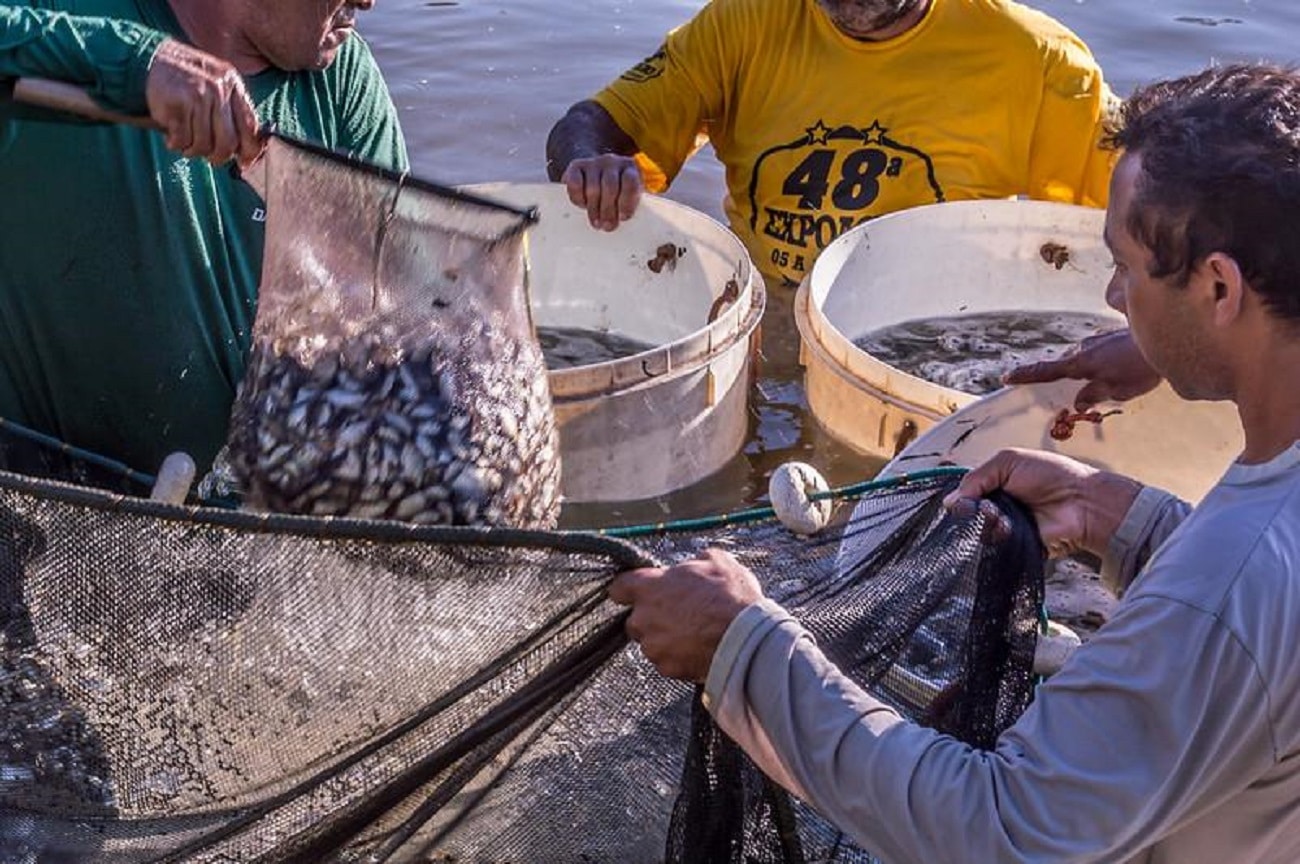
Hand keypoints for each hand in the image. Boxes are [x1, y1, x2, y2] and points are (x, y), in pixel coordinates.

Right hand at [145, 39, 262, 167]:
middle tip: (209, 156)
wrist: (148, 60)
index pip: (251, 126)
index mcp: (233, 85)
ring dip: (193, 150)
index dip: (250, 150)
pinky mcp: (177, 105)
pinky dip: (175, 144)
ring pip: (203, 145)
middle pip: (228, 142)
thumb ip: (231, 111)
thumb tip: (246, 152)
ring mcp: (198, 96)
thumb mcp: (215, 84)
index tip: (243, 162)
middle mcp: (219, 89)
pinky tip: (172, 136)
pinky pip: (182, 140)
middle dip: (218, 156)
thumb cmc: (185, 80)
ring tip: (185, 141)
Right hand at [561, 154, 643, 230]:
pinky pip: (575, 184)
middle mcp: (612, 161)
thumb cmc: (617, 191)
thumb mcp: (628, 194)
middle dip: (608, 210)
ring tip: (596, 222)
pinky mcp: (576, 165)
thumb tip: (624, 221)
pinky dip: (578, 198)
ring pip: (593, 188)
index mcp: (630, 168)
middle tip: (608, 226)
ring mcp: (594, 162)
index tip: (623, 218)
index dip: (627, 201)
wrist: (596, 172)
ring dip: (594, 209)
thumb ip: (630, 204)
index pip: (630, 182)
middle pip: (610, 187)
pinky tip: (583, 206)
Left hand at [608, 549, 762, 681]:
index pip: (619, 588)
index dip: (630, 590)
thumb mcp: (717, 561)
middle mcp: (644, 618)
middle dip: (652, 618)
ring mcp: (653, 646)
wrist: (745, 638)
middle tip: (678, 614)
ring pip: (651, 642)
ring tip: (693, 633)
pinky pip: (666, 662)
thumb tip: (697, 563)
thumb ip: (696, 561)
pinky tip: (698, 649)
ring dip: (666, 638)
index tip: (639, 592)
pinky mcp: (666, 668)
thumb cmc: (730, 597)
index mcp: (649, 587)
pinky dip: (678, 657)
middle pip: (635, 620)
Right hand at [943, 448, 1140, 557]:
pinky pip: (995, 547)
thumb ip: (976, 478)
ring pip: (979, 530)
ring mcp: (1007, 526)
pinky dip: (997, 538)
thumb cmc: (1051, 475)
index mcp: (996, 483)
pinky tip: (1008, 529)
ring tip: (1001, 517)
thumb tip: (951, 501)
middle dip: (971, 510)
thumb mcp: (1008, 461)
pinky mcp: (1015, 546)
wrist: (1081, 502)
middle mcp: (999, 505)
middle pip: (968, 513)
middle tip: (985, 507)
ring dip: (986, 523)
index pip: (966, 492)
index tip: (959, 500)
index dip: (960, 496)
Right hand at [1005, 328, 1161, 411]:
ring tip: (1101, 379)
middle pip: (1063, 364)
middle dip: (1061, 375)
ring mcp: (1097, 340)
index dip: (1026, 375)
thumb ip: (1093, 395)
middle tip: (1066, 389)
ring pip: (1081, 357)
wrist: (1168, 337)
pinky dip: (1099, 361)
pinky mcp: (1111, 337)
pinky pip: (1096, 351)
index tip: (1007, 377)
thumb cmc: (1140, 369)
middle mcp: (1083, 349)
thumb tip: (1077, 402)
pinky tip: (1116, 366)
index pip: (1045, 370)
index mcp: (1079, 364)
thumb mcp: (1115, 390)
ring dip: (1084, 368)